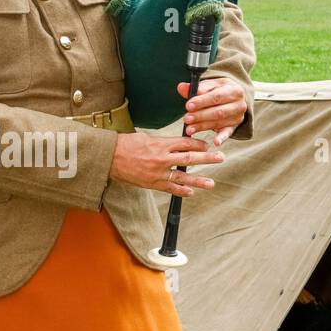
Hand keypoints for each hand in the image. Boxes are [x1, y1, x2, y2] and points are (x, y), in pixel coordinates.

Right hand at [109, 132, 224, 196]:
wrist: (110, 157)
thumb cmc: (126, 144)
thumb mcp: (146, 137)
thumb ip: (162, 141)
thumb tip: (176, 143)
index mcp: (161, 144)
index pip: (185, 143)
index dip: (198, 144)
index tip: (207, 145)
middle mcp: (162, 158)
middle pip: (189, 159)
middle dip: (207, 159)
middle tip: (220, 158)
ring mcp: (158, 173)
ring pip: (183, 177)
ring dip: (199, 181)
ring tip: (211, 183)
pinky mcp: (152, 183)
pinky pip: (170, 188)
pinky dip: (181, 191)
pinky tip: (191, 192)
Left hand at [178, 78, 246, 145]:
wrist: (232, 98)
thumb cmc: (218, 90)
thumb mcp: (210, 85)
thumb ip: (196, 87)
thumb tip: (181, 87)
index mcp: (234, 90)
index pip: (216, 96)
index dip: (202, 102)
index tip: (188, 106)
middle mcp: (239, 104)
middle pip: (218, 111)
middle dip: (200, 116)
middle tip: (186, 119)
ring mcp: (237, 117)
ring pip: (219, 122)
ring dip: (203, 126)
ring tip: (189, 129)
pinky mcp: (234, 127)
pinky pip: (228, 133)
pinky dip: (222, 138)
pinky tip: (216, 142)